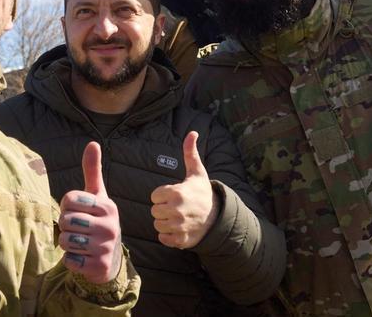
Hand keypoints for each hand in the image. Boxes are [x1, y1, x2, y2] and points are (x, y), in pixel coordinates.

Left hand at [59, 142, 122, 283]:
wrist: (110, 257)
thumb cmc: (98, 220)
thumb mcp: (97, 196)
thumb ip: (92, 170)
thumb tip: (92, 143)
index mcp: (108, 206)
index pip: (69, 200)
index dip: (67, 207)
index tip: (78, 211)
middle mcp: (110, 226)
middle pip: (66, 221)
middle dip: (65, 226)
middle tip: (77, 229)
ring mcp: (105, 248)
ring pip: (66, 241)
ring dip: (66, 243)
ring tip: (79, 242)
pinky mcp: (98, 267)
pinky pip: (70, 260)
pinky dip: (71, 259)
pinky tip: (82, 257)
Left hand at [150, 131, 217, 248]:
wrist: (217, 216)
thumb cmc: (202, 192)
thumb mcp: (197, 172)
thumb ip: (190, 152)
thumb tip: (192, 132)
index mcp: (177, 193)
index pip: (154, 196)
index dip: (162, 195)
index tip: (173, 195)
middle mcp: (177, 210)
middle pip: (154, 211)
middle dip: (162, 209)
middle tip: (175, 206)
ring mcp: (179, 226)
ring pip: (157, 226)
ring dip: (165, 222)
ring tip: (177, 217)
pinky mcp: (181, 240)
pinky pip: (163, 239)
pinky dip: (168, 236)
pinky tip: (177, 229)